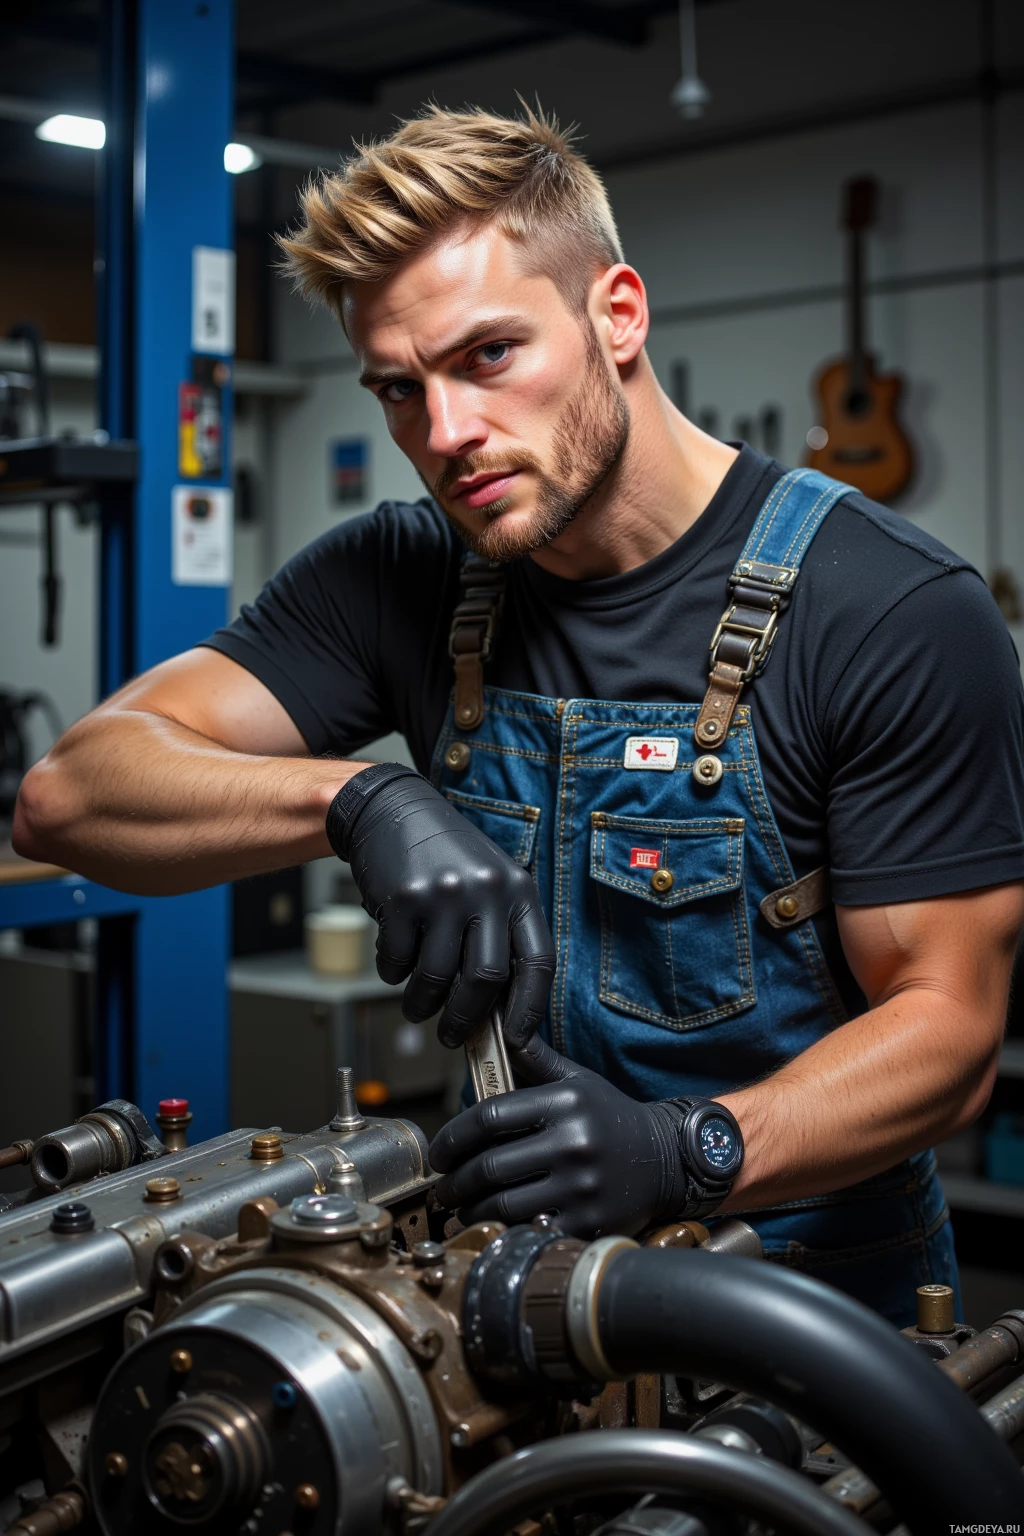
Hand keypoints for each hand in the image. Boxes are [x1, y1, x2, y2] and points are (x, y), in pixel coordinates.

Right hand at [327, 766, 553, 1048]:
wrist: (394, 811)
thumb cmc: (446, 856)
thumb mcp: (490, 884)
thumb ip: (499, 936)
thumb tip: (498, 1012)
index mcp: (519, 891)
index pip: (538, 962)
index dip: (530, 1009)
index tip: (516, 1041)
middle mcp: (487, 890)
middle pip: (486, 979)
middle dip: (466, 1019)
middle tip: (452, 1037)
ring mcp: (445, 893)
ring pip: (436, 977)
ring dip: (422, 1004)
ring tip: (417, 1007)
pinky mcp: (404, 898)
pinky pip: (397, 960)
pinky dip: (393, 973)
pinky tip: (395, 964)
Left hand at [428, 1036, 685, 1236]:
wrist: (668, 1159)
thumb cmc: (611, 1117)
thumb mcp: (578, 1082)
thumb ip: (536, 1061)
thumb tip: (499, 1032)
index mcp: (565, 1103)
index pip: (489, 1117)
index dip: (452, 1137)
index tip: (438, 1153)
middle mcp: (574, 1143)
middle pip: (490, 1166)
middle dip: (455, 1181)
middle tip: (442, 1187)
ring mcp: (583, 1186)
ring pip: (504, 1204)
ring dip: (471, 1210)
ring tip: (460, 1209)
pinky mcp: (590, 1222)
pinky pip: (531, 1230)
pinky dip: (505, 1231)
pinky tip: (495, 1226)